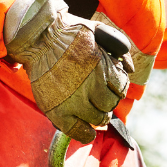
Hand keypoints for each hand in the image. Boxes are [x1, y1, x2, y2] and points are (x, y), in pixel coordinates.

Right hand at [5, 0, 132, 142]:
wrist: (36, 38)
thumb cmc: (67, 33)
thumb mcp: (97, 31)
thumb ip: (117, 48)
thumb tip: (129, 68)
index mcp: (102, 68)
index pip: (121, 89)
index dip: (117, 89)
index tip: (110, 89)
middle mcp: (91, 86)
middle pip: (110, 105)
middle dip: (107, 102)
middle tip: (99, 100)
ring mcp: (74, 101)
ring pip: (98, 119)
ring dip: (98, 117)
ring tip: (91, 110)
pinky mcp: (57, 111)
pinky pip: (78, 131)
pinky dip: (85, 134)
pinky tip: (87, 131)